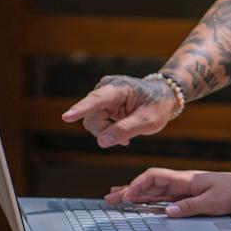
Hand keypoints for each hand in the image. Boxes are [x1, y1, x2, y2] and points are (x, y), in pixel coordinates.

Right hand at [61, 74, 176, 147]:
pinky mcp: (101, 104)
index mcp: (119, 88)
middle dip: (105, 131)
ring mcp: (102, 96)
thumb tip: (101, 141)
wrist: (164, 96)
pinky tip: (122, 130)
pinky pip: (96, 123)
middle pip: (92, 118)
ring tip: (127, 131)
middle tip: (126, 139)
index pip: (97, 100)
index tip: (66, 117)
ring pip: (92, 122)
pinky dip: (108, 130)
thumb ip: (126, 130)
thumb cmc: (158, 105)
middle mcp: (105, 89)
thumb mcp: (148, 121)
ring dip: (107, 132)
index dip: (81, 109)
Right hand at [105, 168, 230, 215]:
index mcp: (184, 179)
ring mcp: (181, 189)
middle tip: (110, 199)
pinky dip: (148, 201)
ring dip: (135, 195)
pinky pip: (162, 198)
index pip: (154, 177)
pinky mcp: (185, 196)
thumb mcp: (212, 202)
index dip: (137, 185)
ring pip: (152, 191)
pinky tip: (139, 205)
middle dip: (128, 190)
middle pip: (148, 184)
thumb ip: (190, 206)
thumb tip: (168, 211)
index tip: (126, 196)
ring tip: (117, 200)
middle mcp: (179, 182)